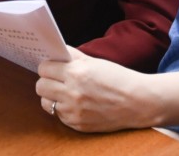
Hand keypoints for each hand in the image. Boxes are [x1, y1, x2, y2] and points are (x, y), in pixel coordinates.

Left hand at [36, 46, 152, 132]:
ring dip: (52, 95)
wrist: (138, 102)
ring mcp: (73, 111)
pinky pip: (57, 114)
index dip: (48, 65)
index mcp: (77, 73)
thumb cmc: (119, 79)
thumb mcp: (96, 62)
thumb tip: (57, 53)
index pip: (45, 68)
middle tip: (56, 78)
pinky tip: (75, 102)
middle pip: (40, 85)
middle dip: (46, 80)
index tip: (52, 66)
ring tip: (64, 91)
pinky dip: (62, 108)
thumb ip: (74, 57)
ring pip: (45, 101)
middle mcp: (71, 93)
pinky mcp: (76, 124)